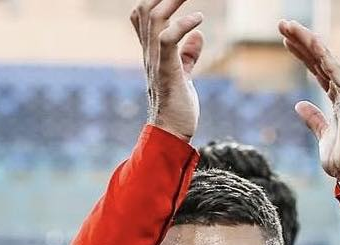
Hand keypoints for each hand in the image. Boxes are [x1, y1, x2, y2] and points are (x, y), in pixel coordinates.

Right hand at [131, 0, 203, 141]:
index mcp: (152, 54)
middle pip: (145, 10)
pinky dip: (182, 25)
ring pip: (154, 20)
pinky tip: (198, 19)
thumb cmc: (177, 109)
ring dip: (172, 1)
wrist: (171, 135)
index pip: (141, 17)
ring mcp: (156, 63)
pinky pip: (167, 39)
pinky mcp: (167, 72)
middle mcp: (150, 55)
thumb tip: (197, 35)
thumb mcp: (184, 76)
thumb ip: (187, 55)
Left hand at [278, 20, 339, 182]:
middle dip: (301, 41)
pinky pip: (334, 70)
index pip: (318, 70)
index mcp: (339, 99)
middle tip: (282, 25)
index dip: (303, 55)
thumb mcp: (322, 136)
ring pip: (324, 59)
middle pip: (319, 60)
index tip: (286, 41)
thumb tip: (300, 106)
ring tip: (286, 26)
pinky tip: (309, 40)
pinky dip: (322, 54)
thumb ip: (314, 119)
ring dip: (306, 40)